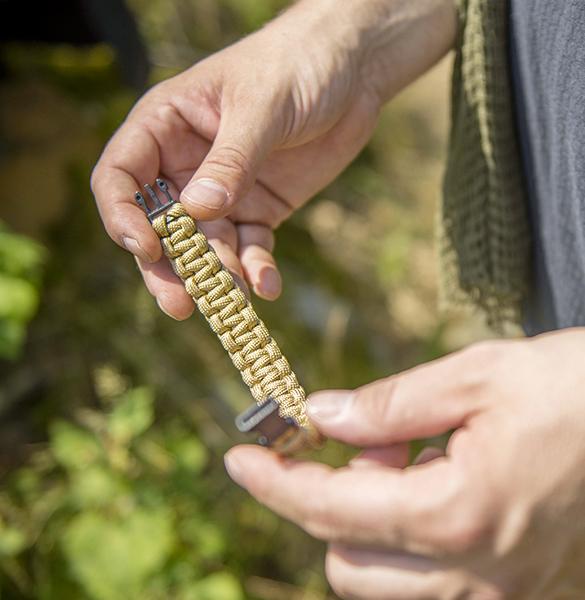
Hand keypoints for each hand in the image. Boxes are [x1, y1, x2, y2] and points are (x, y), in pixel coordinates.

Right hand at [91, 0, 455, 318]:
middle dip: (169, 267)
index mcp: (165, 128)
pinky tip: (267, 287)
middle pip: (160, 227)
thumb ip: (230, 160)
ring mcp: (222, 193)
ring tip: (235, 300)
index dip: (123, 216)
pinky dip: (257, 270)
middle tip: (179, 305)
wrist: (349, 73)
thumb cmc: (295, 67)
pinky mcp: (258, 210)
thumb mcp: (261, 107)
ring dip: (218, 277)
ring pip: (206, 247)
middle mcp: (186, 166)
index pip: (122, 177)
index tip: (146, 247)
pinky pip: (250, 249)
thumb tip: (196, 211)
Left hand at [225, 330, 584, 598]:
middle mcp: (477, 572)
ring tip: (409, 456)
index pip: (330, 509)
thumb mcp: (472, 376)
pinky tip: (433, 480)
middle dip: (330, 499)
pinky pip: (425, 581)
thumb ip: (386, 405)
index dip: (274, 482)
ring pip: (381, 581)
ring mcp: (499, 589)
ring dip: (366, 520)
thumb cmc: (570, 385)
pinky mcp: (514, 585)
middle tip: (369, 440)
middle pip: (346, 562)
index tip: (237, 458)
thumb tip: (319, 417)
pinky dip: (402, 536)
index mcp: (458, 513)